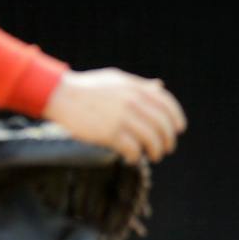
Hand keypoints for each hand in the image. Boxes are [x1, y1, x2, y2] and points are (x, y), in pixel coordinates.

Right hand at [44, 68, 185, 163]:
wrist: (59, 95)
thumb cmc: (87, 88)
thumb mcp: (116, 80)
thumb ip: (139, 85)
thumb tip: (160, 87)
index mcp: (135, 88)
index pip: (166, 103)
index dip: (176, 118)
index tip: (179, 129)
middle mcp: (132, 101)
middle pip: (162, 125)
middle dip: (168, 140)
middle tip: (166, 149)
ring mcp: (121, 117)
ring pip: (151, 139)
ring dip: (156, 151)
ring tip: (153, 156)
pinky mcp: (110, 133)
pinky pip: (133, 149)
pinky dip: (136, 157)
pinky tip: (132, 158)